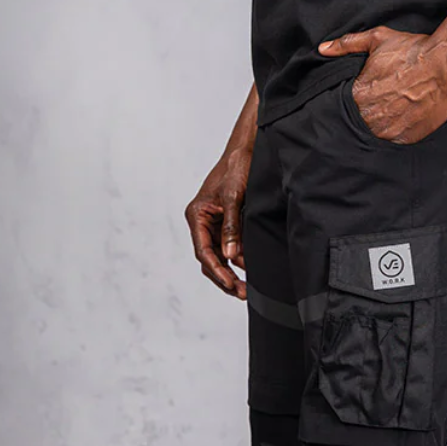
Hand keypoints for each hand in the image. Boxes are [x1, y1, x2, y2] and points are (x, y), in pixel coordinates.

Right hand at [185, 147, 249, 298]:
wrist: (246, 151)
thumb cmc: (236, 168)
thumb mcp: (234, 198)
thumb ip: (231, 228)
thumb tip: (231, 256)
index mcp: (197, 215)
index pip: (203, 252)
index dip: (218, 271)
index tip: (231, 284)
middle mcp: (201, 222)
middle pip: (209, 260)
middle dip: (224, 278)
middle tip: (242, 293)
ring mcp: (212, 224)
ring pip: (218, 257)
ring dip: (231, 272)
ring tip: (247, 288)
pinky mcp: (224, 224)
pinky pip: (228, 248)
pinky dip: (238, 260)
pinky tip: (249, 269)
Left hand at [319, 27, 446, 144]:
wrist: (446, 65)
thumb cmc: (412, 51)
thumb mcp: (377, 39)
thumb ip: (347, 44)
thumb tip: (323, 48)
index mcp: (358, 96)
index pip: (346, 106)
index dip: (357, 99)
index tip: (368, 93)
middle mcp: (370, 118)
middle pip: (361, 121)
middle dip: (369, 111)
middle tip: (384, 99)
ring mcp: (389, 131)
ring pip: (378, 132)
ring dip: (383, 123)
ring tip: (395, 108)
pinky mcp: (407, 138)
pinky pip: (397, 139)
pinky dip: (399, 129)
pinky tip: (407, 115)